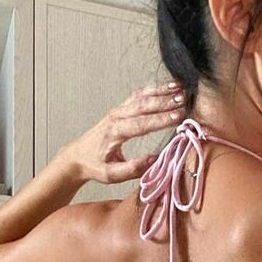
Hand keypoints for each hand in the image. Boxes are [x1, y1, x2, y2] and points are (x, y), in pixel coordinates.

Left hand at [63, 83, 184, 185]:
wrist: (77, 156)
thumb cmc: (95, 166)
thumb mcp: (111, 175)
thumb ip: (133, 169)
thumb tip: (155, 159)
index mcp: (115, 132)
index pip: (141, 124)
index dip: (161, 120)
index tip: (178, 116)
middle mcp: (117, 117)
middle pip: (143, 105)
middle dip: (165, 102)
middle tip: (184, 100)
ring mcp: (118, 111)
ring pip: (141, 96)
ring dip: (161, 91)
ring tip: (180, 88)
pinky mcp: (121, 109)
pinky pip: (138, 95)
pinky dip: (154, 89)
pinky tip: (169, 87)